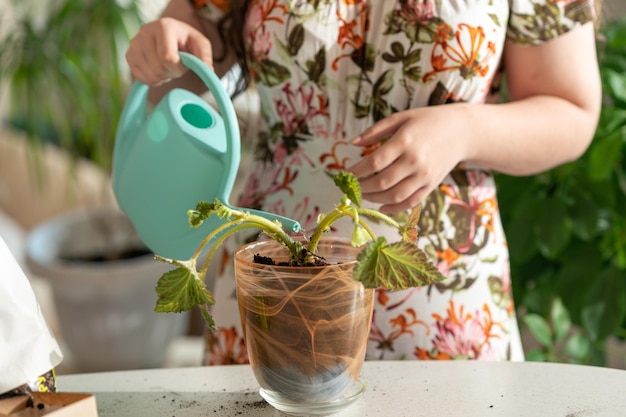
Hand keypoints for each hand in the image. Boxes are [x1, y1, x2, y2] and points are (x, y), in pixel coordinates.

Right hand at [125, 17, 213, 85]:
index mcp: (163, 26)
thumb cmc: (186, 41)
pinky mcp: (129, 55)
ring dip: (162, 77)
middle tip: (175, 66)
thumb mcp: (200, 45)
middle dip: (170, 73)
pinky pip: (139, 77)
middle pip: (157, 68)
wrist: (170, 38)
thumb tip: (208, 70)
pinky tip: (158, 70)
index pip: (166, 57)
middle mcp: (145, 31)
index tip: (183, 64)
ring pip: (148, 74)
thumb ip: (204, 57)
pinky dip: (152, 79)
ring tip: (167, 67)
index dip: (177, 67)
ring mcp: (134, 43)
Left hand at [347, 105, 469, 213]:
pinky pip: (411, 202)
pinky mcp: (431, 185)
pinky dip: (394, 208)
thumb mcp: (401, 118)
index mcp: (405, 141)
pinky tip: (381, 207)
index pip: (375, 162)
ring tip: (363, 195)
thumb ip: (375, 130)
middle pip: (382, 182)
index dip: (357, 171)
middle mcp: (415, 160)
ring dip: (374, 199)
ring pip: (395, 195)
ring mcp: (424, 175)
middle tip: (352, 187)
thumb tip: (352, 143)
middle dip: (362, 187)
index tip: (346, 173)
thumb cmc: (427, 121)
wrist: (461, 131)